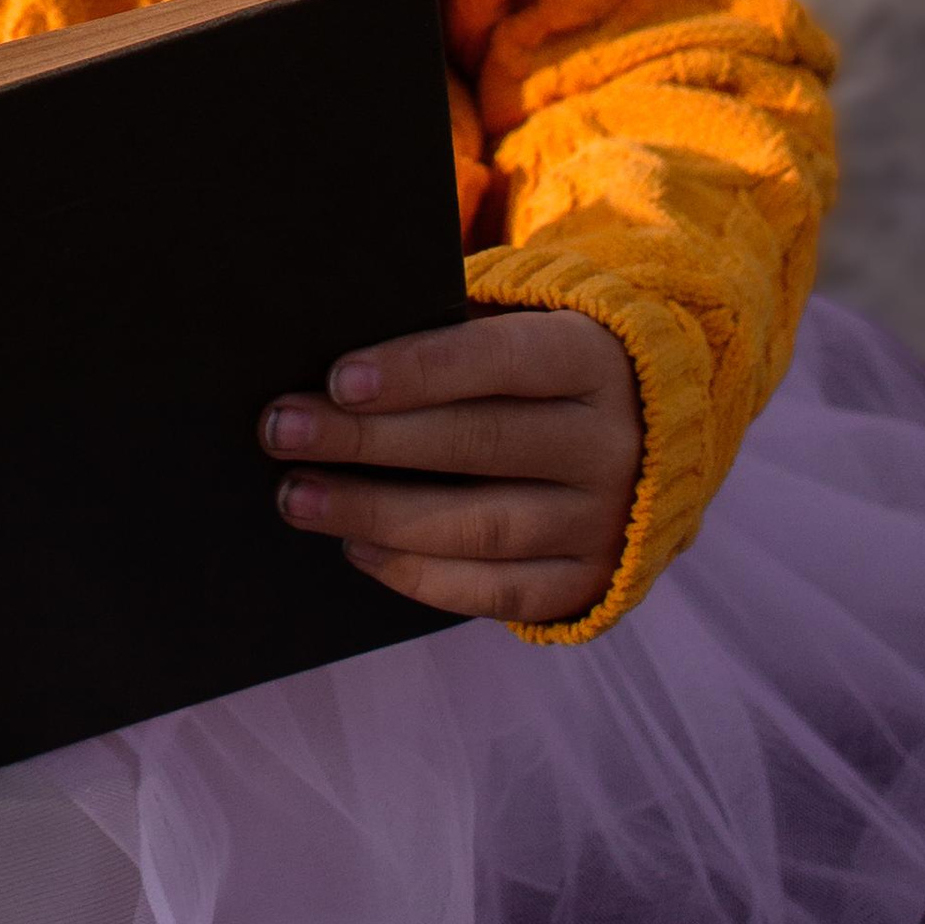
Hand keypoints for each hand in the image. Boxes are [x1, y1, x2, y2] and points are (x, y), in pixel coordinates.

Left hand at [262, 307, 642, 625]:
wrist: (643, 437)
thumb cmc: (537, 371)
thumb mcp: (519, 332)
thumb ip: (450, 341)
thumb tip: (336, 370)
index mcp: (592, 359)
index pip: (501, 360)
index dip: (418, 369)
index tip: (337, 378)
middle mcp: (610, 443)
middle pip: (481, 444)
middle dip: (369, 440)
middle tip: (281, 431)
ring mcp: (603, 521)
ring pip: (482, 527)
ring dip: (377, 515)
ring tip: (297, 497)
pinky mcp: (587, 581)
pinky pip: (496, 591)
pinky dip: (421, 575)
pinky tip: (357, 548)